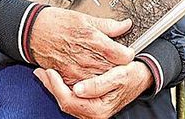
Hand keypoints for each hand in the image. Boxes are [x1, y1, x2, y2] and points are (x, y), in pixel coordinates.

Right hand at [29, 7, 133, 84]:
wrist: (33, 31)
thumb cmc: (57, 23)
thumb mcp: (86, 19)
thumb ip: (109, 25)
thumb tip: (125, 25)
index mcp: (94, 40)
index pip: (122, 56)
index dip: (127, 54)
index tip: (126, 52)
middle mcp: (87, 58)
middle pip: (113, 70)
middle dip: (118, 67)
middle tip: (117, 61)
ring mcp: (76, 70)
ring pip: (100, 80)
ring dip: (104, 75)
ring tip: (104, 68)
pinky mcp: (66, 77)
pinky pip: (84, 85)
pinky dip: (89, 82)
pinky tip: (90, 74)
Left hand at [33, 62, 153, 118]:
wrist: (143, 76)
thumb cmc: (132, 75)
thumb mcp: (119, 76)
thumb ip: (98, 84)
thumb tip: (78, 89)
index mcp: (99, 109)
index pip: (70, 100)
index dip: (57, 87)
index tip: (50, 72)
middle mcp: (93, 113)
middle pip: (65, 102)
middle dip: (51, 86)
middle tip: (41, 71)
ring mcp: (91, 109)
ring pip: (66, 101)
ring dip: (54, 87)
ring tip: (44, 73)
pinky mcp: (90, 103)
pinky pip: (71, 98)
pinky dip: (62, 87)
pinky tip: (56, 77)